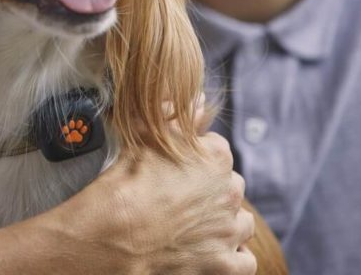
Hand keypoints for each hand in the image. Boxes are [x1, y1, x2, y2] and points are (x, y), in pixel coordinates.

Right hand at [44, 132, 255, 274]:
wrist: (115, 232)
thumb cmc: (126, 182)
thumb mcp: (143, 136)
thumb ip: (173, 114)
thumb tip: (198, 101)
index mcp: (216, 157)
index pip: (216, 151)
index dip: (195, 159)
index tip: (175, 168)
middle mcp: (229, 192)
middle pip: (230, 187)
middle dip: (211, 191)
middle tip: (180, 197)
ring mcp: (228, 230)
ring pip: (241, 223)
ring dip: (225, 223)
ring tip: (197, 225)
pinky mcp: (223, 264)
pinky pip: (245, 261)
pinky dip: (233, 257)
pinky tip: (213, 251)